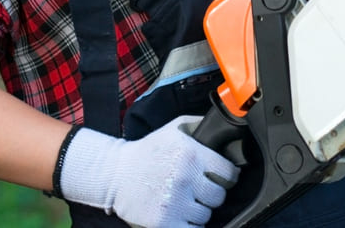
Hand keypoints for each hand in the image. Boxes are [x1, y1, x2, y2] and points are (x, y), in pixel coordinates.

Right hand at [58, 115, 239, 227]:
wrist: (115, 173)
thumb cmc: (148, 151)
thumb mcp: (174, 129)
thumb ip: (201, 126)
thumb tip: (225, 129)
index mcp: (191, 154)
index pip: (229, 173)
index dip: (227, 176)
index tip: (220, 177)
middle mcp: (185, 178)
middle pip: (219, 197)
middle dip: (211, 194)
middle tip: (199, 189)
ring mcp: (175, 202)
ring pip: (206, 215)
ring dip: (198, 210)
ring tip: (185, 199)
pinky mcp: (164, 222)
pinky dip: (190, 225)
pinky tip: (181, 214)